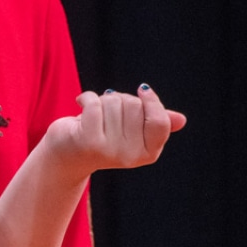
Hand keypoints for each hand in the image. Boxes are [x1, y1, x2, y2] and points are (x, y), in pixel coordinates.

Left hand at [47, 84, 185, 174]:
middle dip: (121, 99)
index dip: (151, 101)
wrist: (66, 156)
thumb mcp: (131, 131)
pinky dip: (86, 97)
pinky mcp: (88, 141)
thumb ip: (155, 124)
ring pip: (113, 101)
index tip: (142, 90)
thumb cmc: (102, 137)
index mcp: (147, 154)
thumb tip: (181, 120)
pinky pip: (94, 103)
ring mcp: (110, 151)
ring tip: (94, 115)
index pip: (160, 121)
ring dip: (102, 100)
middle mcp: (130, 156)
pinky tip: (81, 103)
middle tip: (108, 112)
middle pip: (135, 106)